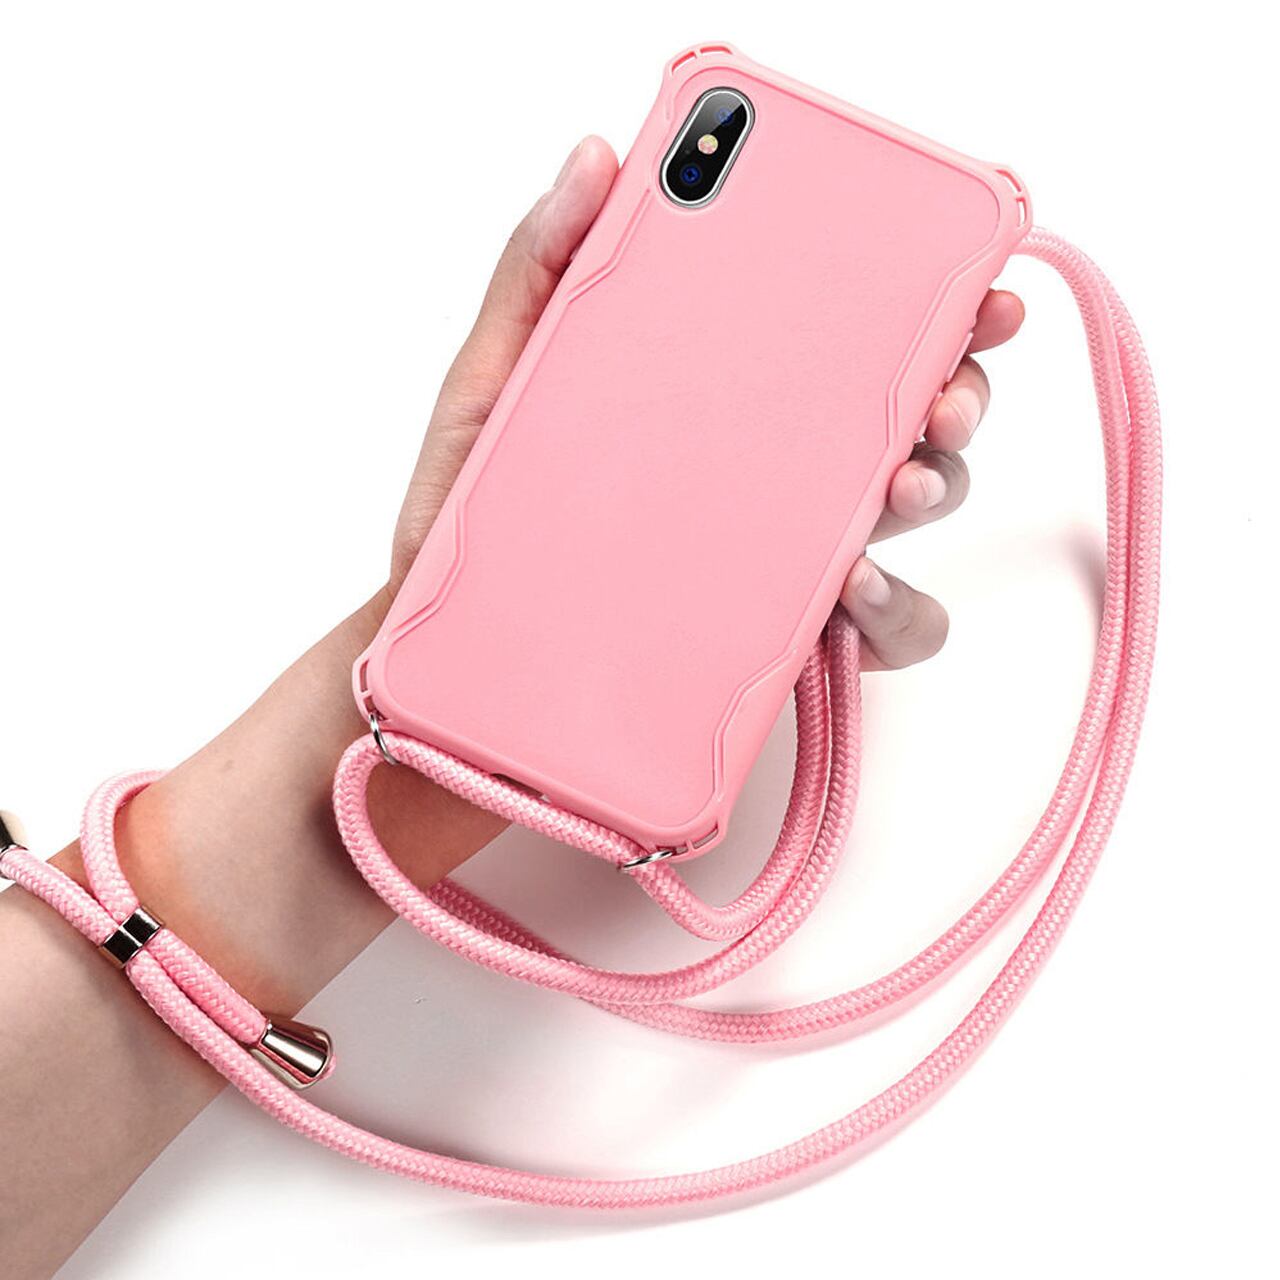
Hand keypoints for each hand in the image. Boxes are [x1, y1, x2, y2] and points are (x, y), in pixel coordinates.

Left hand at [384, 136, 1023, 668]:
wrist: (453, 660)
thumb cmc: (470, 522)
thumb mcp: (492, 386)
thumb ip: (539, 273)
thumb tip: (597, 157)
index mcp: (723, 403)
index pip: (843, 341)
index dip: (925, 307)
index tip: (971, 284)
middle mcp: (770, 475)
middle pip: (905, 419)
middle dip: (955, 394)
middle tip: (946, 393)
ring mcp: (784, 561)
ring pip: (912, 515)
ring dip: (938, 490)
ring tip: (899, 486)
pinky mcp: (782, 645)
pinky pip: (883, 631)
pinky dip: (897, 610)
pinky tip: (852, 588)